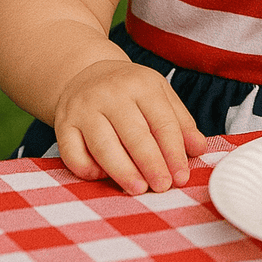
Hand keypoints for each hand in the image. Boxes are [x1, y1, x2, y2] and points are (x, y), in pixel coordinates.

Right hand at [53, 58, 207, 193]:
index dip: (174, 152)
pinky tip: (103, 177)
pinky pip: (72, 153)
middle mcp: (110, 93)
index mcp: (141, 84)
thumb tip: (199, 148)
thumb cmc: (130, 91)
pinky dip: (87, 169)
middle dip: (151, 165)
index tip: (181, 176)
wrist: (86, 73)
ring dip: (123, 171)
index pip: (162, 122)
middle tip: (163, 187)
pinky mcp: (63, 124)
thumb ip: (180, 122)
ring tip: (139, 188)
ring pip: (104, 146)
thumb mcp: (159, 95)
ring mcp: (83, 108)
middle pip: (134, 135)